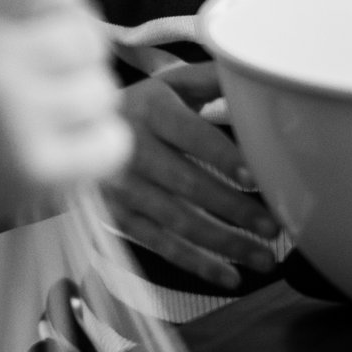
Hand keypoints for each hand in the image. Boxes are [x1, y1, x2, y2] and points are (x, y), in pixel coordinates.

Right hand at [0, 0, 131, 248]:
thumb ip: (7, 4)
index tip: (41, 18)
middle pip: (85, 35)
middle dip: (77, 50)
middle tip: (52, 70)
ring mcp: (21, 124)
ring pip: (104, 89)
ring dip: (86, 99)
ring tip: (50, 113)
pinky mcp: (42, 173)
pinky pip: (112, 142)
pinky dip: (98, 143)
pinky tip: (66, 143)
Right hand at [103, 64, 282, 288]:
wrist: (77, 133)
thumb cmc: (144, 107)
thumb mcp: (169, 85)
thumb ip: (210, 79)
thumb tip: (257, 74)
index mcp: (151, 109)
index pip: (188, 133)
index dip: (220, 155)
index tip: (254, 176)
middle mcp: (132, 148)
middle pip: (186, 183)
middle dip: (233, 208)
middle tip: (273, 227)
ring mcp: (122, 187)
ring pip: (176, 220)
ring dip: (224, 243)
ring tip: (264, 258)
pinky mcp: (119, 216)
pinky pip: (160, 245)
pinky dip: (196, 264)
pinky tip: (230, 277)